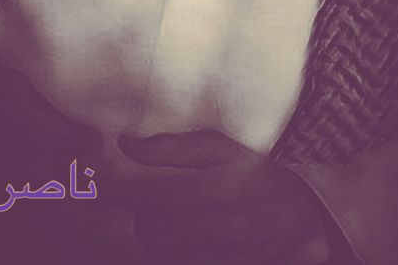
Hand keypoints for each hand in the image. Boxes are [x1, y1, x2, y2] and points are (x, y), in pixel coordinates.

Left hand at [103, 129, 334, 264]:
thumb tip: (124, 144)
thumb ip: (171, 148)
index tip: (93, 174)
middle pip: (148, 224)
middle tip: (146, 187)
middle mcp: (218, 229)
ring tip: (168, 209)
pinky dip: (166, 248)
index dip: (116, 185)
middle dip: (138, 205)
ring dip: (151, 228)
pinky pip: (174, 262)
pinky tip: (179, 230)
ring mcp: (221, 257)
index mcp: (217, 190)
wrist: (303, 216)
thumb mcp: (220, 147)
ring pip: (157, 248)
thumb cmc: (257, 171)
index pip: (150, 194)